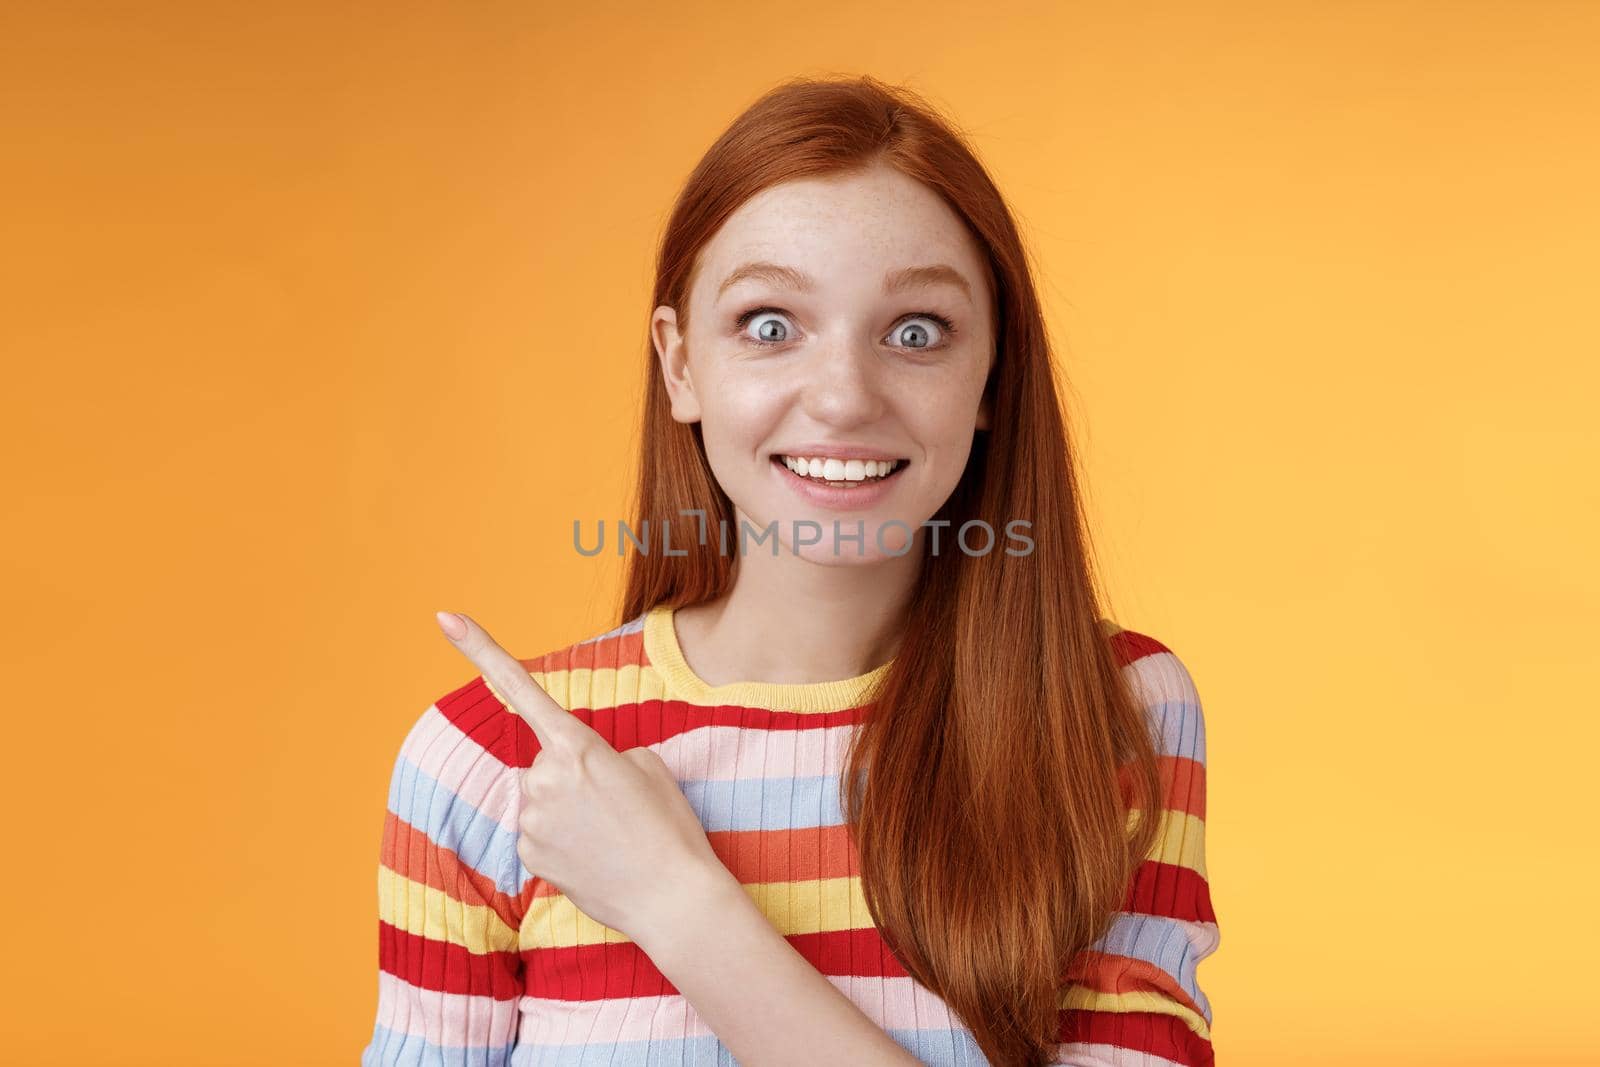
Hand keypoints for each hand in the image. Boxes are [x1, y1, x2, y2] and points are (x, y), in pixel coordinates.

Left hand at [435, 609, 731, 941]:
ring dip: (567, 811)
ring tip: (610, 835)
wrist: (673, 898)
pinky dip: (561, 842)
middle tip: (615, 805)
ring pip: (540, 800)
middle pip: (543, 762)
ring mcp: (531, 820)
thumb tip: (577, 774)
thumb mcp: (648, 766)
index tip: (446, 617)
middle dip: (571, 776)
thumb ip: (602, 754)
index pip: (522, 688)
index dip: (481, 649)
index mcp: (578, 746)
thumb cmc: (669, 828)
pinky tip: (594, 857)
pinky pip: (538, 834)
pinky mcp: (527, 856)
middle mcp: (544, 778)